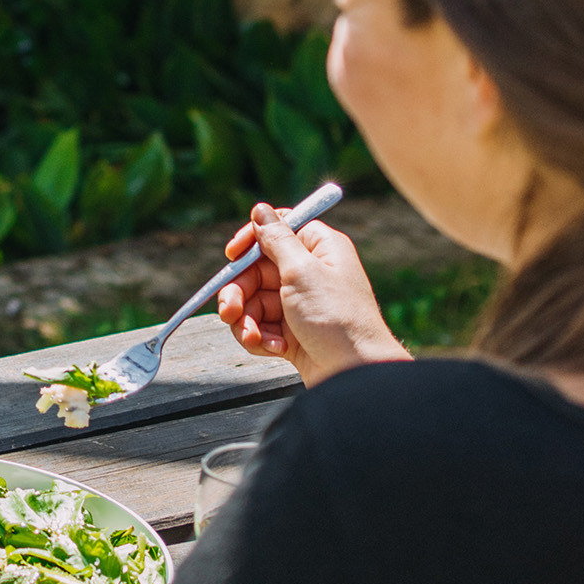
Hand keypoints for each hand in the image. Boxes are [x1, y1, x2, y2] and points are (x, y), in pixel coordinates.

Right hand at [216, 203, 410, 385]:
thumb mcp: (302, 272)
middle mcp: (310, 273)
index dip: (251, 240)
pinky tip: (275, 350)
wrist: (355, 374)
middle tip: (229, 311)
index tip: (232, 255)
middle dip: (239, 293)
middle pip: (256, 271)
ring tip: (253, 338)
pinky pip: (262, 327)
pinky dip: (261, 338)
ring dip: (247, 321)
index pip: (278, 230)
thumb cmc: (336, 318)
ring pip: (253, 302)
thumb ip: (276, 239)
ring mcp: (300, 304)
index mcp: (319, 249)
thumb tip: (260, 208)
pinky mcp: (293, 332)